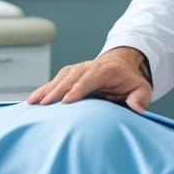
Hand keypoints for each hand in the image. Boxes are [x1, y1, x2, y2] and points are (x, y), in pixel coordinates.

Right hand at [27, 47, 152, 111]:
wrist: (120, 65)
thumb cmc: (130, 81)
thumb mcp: (142, 88)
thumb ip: (140, 98)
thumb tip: (136, 108)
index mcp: (105, 70)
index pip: (89, 80)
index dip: (78, 90)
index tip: (67, 102)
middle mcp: (88, 67)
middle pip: (70, 79)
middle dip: (57, 91)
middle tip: (44, 104)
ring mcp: (76, 69)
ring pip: (59, 79)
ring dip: (46, 90)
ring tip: (33, 102)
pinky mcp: (68, 74)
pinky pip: (54, 81)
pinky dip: (43, 89)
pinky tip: (32, 100)